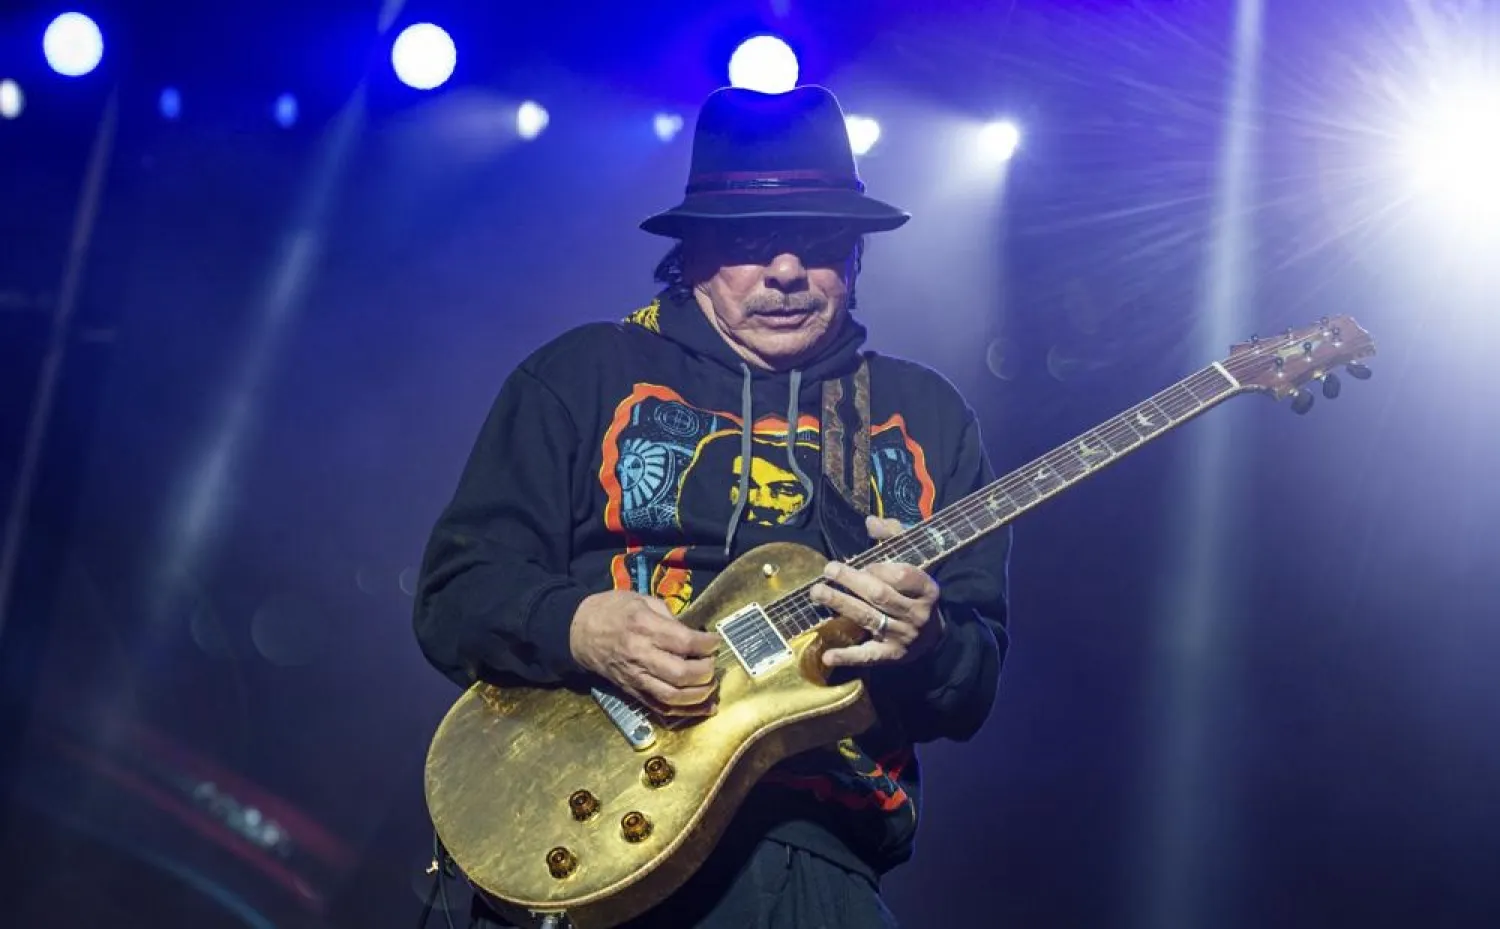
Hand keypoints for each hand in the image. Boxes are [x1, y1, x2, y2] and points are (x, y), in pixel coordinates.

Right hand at [569, 590, 720, 715]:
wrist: (578, 631)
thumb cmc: (612, 610)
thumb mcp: (641, 599)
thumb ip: (669, 617)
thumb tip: (694, 635)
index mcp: (644, 626)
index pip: (684, 642)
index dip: (707, 645)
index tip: (716, 641)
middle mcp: (640, 655)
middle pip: (680, 674)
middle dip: (705, 672)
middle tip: (712, 664)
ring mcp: (635, 677)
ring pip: (672, 697)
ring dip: (699, 696)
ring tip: (711, 685)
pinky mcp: (632, 692)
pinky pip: (661, 708)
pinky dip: (686, 712)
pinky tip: (705, 707)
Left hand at [811, 515, 944, 667]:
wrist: (935, 636)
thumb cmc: (917, 592)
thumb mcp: (915, 561)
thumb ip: (894, 538)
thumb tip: (870, 521)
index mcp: (927, 589)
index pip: (904, 575)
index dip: (881, 568)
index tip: (863, 563)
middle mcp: (917, 614)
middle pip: (880, 595)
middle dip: (851, 581)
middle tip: (828, 570)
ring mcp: (904, 636)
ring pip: (869, 618)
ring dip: (840, 604)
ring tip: (817, 592)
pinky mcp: (891, 656)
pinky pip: (868, 655)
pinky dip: (847, 656)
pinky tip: (827, 655)